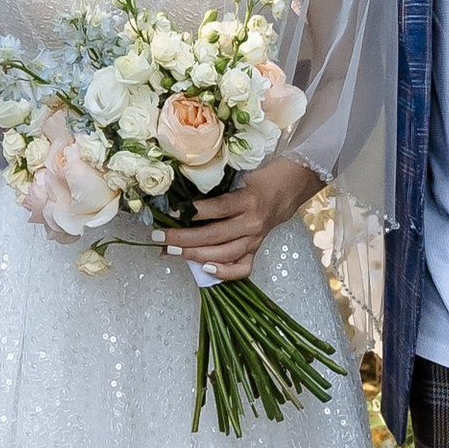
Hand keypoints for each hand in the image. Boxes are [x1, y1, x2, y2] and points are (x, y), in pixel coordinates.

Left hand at [166, 154, 318, 284]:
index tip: (168, 213)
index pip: (215, 210)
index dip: (191, 213)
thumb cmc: (261, 178)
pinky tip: (205, 269)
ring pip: (222, 254)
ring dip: (193, 255)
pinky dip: (223, 272)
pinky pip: (241, 268)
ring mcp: (255, 240)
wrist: (290, 188)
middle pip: (213, 236)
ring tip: (170, 251)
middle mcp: (252, 224)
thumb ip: (217, 189)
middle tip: (158, 237)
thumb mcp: (241, 175)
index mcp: (248, 201)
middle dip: (181, 238)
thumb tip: (183, 202)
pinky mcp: (257, 250)